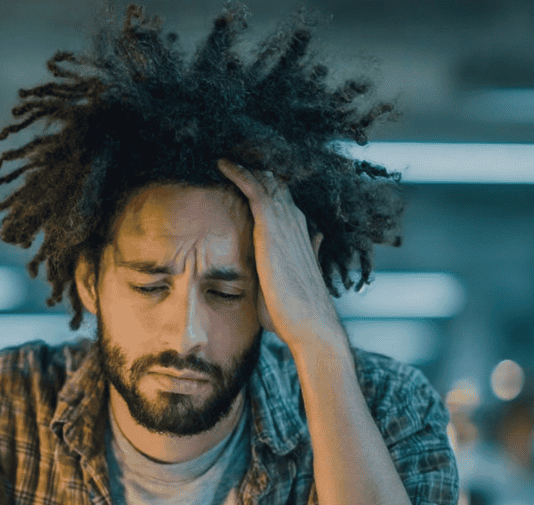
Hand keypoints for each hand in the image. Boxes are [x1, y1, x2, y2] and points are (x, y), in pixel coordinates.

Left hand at [217, 159, 343, 350]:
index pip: (282, 198)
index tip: (246, 169)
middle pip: (275, 182)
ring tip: (224, 150)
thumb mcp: (294, 280)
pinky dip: (239, 173)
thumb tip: (312, 243)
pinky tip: (222, 163)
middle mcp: (295, 222)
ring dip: (245, 163)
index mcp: (299, 233)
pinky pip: (255, 191)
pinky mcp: (271, 230)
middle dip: (255, 165)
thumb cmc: (296, 311)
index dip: (266, 181)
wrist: (309, 325)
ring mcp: (286, 224)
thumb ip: (296, 258)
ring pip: (266, 180)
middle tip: (231, 149)